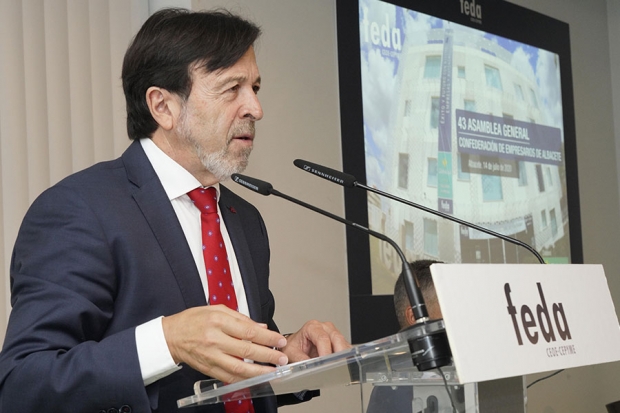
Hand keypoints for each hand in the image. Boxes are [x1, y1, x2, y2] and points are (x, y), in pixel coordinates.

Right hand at [162, 305, 287, 382]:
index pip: (249, 331)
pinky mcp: (208, 369)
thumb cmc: (193, 320)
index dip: (267, 338)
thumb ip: (240, 318)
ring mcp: (211, 356)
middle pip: (247, 351)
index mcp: (218, 321)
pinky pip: (229, 377)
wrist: (170, 336)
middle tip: (282, 358)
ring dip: (259, 371)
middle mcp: (215, 340)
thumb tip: (261, 326)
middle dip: (268, 356)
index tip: (280, 340)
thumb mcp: (216, 310)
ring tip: (274, 370)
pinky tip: (255, 378)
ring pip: (239, 368)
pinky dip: (244, 379)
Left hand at [280, 320, 350, 362]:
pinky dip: (346, 356)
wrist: (295, 346)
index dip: (325, 351)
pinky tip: (343, 364)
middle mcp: (324, 327)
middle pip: (336, 338)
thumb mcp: (291, 353)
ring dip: (344, 355)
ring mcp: (332, 333)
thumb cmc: (294, 346)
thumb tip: (309, 366)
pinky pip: (346, 347)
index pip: (322, 338)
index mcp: (312, 327)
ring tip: (340, 367)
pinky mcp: (338, 341)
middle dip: (338, 353)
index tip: (325, 362)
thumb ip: (300, 359)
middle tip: (336, 365)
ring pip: (343, 342)